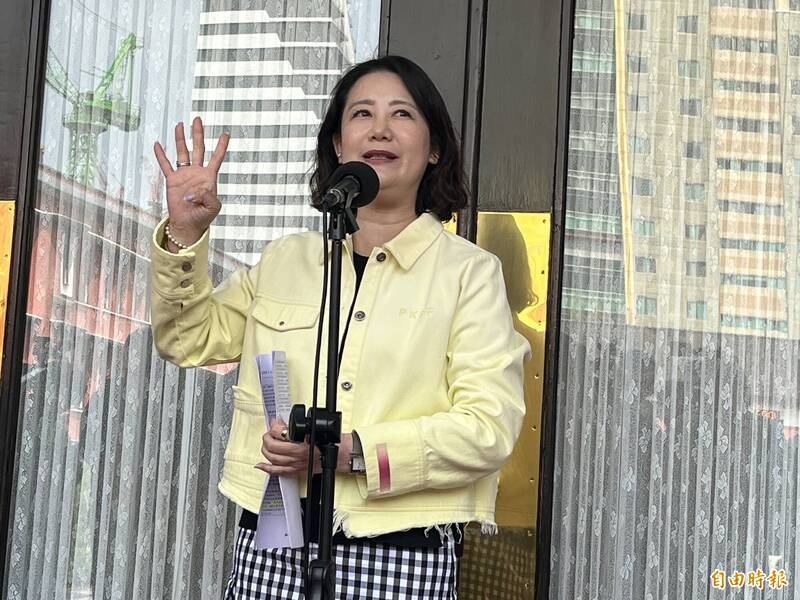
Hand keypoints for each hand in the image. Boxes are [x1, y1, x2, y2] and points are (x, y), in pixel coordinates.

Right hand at [153, 116, 228, 246]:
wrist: (188, 224)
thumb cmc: (203, 217)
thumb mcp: (213, 208)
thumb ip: (209, 197)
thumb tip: (195, 190)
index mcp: (209, 178)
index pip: (216, 158)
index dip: (221, 146)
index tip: (226, 134)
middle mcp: (196, 173)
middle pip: (198, 148)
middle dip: (198, 134)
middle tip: (197, 120)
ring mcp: (184, 175)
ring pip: (182, 152)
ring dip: (180, 139)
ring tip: (179, 125)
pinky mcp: (172, 181)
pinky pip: (165, 165)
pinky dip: (161, 155)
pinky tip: (158, 144)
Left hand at [254, 419, 353, 475]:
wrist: (338, 454)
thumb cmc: (328, 442)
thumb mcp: (312, 428)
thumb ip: (293, 425)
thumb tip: (281, 422)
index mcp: (301, 443)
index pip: (279, 433)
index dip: (274, 426)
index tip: (275, 422)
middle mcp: (296, 455)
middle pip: (273, 447)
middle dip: (268, 438)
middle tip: (270, 433)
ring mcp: (295, 464)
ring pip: (272, 458)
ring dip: (266, 450)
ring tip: (267, 444)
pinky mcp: (296, 470)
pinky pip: (278, 471)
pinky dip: (267, 468)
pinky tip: (261, 465)